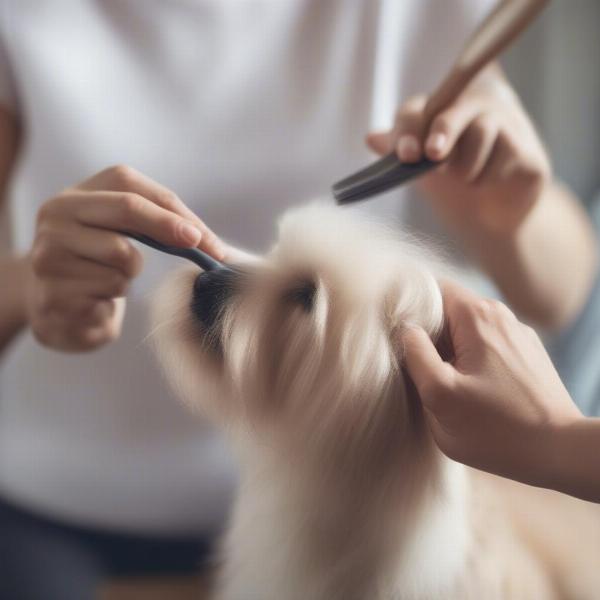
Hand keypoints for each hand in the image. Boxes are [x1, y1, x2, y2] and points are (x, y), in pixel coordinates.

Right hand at [26, 165, 224, 351]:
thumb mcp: (116, 235)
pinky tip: (97, 300)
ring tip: (111, 281)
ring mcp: (49, 254)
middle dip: (170, 226)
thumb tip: (210, 241)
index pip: (128, 184)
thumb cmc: (95, 267)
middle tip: (202, 248)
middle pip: (127, 207)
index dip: (170, 207)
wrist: (49, 308)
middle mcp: (56, 216)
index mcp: (74, 196)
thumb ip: (152, 225)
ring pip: (124, 257)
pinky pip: (110, 291)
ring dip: (132, 275)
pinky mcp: (52, 293)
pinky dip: (115, 298)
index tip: (201, 235)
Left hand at [367, 67, 550, 233]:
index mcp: (438, 109)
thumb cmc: (450, 187)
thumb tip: (371, 137)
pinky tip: (489, 182)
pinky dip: (489, 177)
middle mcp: (473, 105)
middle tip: (433, 154)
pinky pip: (505, 156)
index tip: (405, 155)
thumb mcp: (419, 170)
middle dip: (442, 130)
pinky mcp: (527, 149)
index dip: (408, 129)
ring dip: (466, 168)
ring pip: (481, 132)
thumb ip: (400, 151)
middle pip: (454, 108)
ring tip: (466, 180)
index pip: (417, 110)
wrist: (489, 219)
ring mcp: (505, 122)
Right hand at [402, 281, 581, 488]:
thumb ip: (417, 354)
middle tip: (423, 367)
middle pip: (451, 308)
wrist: (560, 452)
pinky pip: (489, 344)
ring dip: (453, 349)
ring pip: (470, 328)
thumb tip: (407, 329)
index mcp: (477, 316)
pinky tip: (475, 390)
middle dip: (432, 333)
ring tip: (449, 382)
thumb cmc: (495, 429)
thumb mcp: (440, 395)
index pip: (434, 288)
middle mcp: (501, 316)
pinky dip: (474, 359)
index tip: (404, 338)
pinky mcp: (528, 355)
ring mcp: (519, 335)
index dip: (413, 308)